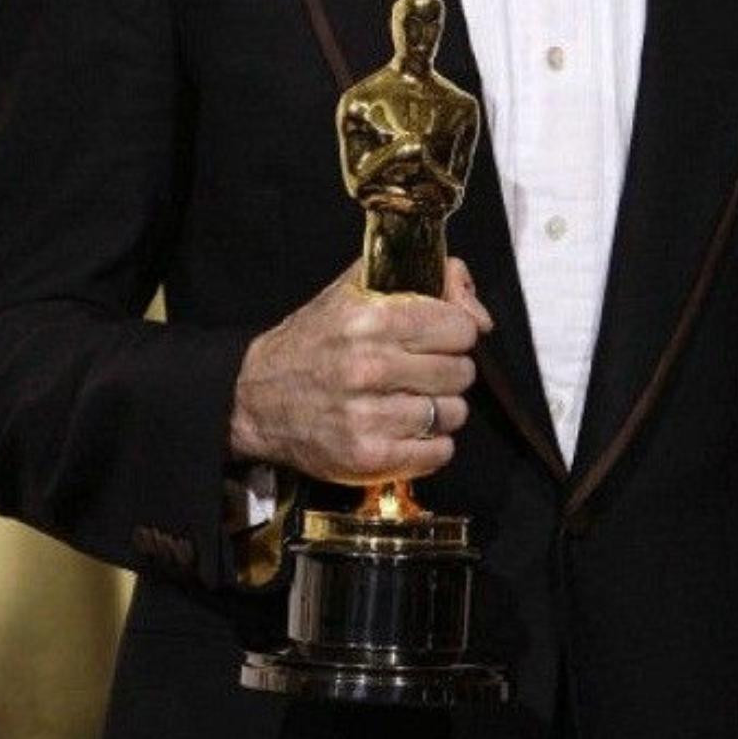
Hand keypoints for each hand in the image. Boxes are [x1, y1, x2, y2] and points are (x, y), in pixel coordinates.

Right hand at [228, 257, 493, 484]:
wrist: (256, 398)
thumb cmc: (316, 339)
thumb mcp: (359, 288)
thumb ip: (427, 279)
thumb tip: (481, 315)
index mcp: (370, 318)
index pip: (460, 328)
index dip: (456, 331)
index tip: (440, 337)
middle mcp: (368, 367)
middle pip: (461, 372)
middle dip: (451, 369)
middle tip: (424, 370)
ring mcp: (366, 417)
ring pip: (454, 413)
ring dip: (442, 408)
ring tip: (414, 400)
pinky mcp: (366, 459)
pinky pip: (438, 453)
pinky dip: (432, 443)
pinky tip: (409, 429)